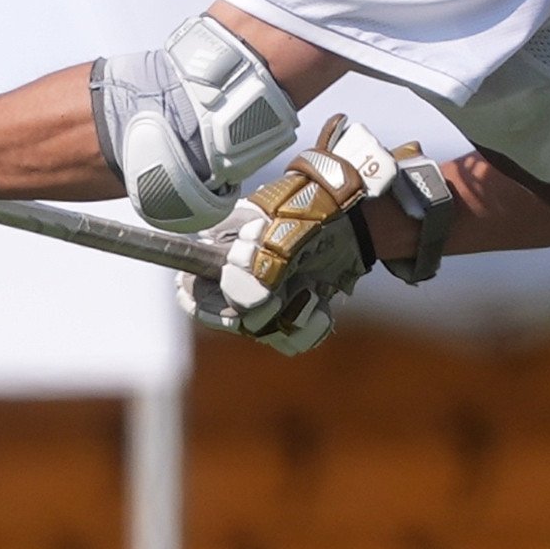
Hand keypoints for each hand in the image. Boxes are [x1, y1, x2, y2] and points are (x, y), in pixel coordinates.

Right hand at [182, 117, 414, 356]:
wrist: (358, 213)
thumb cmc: (313, 208)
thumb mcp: (280, 230)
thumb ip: (254, 267)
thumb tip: (245, 303)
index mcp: (221, 249)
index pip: (191, 289)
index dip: (208, 307)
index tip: (236, 312)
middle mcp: (237, 277)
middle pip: (230, 319)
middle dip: (262, 312)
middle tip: (286, 294)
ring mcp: (266, 296)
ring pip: (262, 333)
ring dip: (292, 318)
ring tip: (312, 294)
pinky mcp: (292, 311)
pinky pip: (290, 339)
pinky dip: (309, 327)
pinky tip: (321, 306)